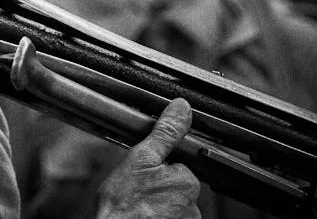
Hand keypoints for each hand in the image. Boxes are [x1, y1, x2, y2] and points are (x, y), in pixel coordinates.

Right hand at [96, 98, 200, 218]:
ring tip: (138, 208)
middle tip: (136, 193)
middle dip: (159, 189)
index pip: (177, 168)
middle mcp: (194, 206)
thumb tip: (181, 108)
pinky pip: (170, 218)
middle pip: (176, 189)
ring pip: (173, 207)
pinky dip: (158, 218)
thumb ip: (164, 134)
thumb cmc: (122, 207)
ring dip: (158, 206)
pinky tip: (142, 217)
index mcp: (186, 181)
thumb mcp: (139, 160)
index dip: (157, 170)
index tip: (143, 178)